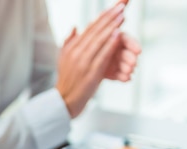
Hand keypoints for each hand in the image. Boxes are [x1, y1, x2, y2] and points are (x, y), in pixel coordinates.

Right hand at [55, 1, 140, 117]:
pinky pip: (102, 55)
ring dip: (112, 26)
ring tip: (122, 15)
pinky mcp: (90, 72)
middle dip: (109, 17)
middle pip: (95, 31)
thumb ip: (69, 42)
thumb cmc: (67, 81)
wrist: (64, 101)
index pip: (89, 28)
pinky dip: (110, 43)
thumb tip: (75, 27)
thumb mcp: (63, 59)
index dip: (103, 16)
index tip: (114, 7)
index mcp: (71, 48)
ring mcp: (83, 62)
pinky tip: (118, 34)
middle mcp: (76, 52)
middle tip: (121, 6)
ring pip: (99, 40)